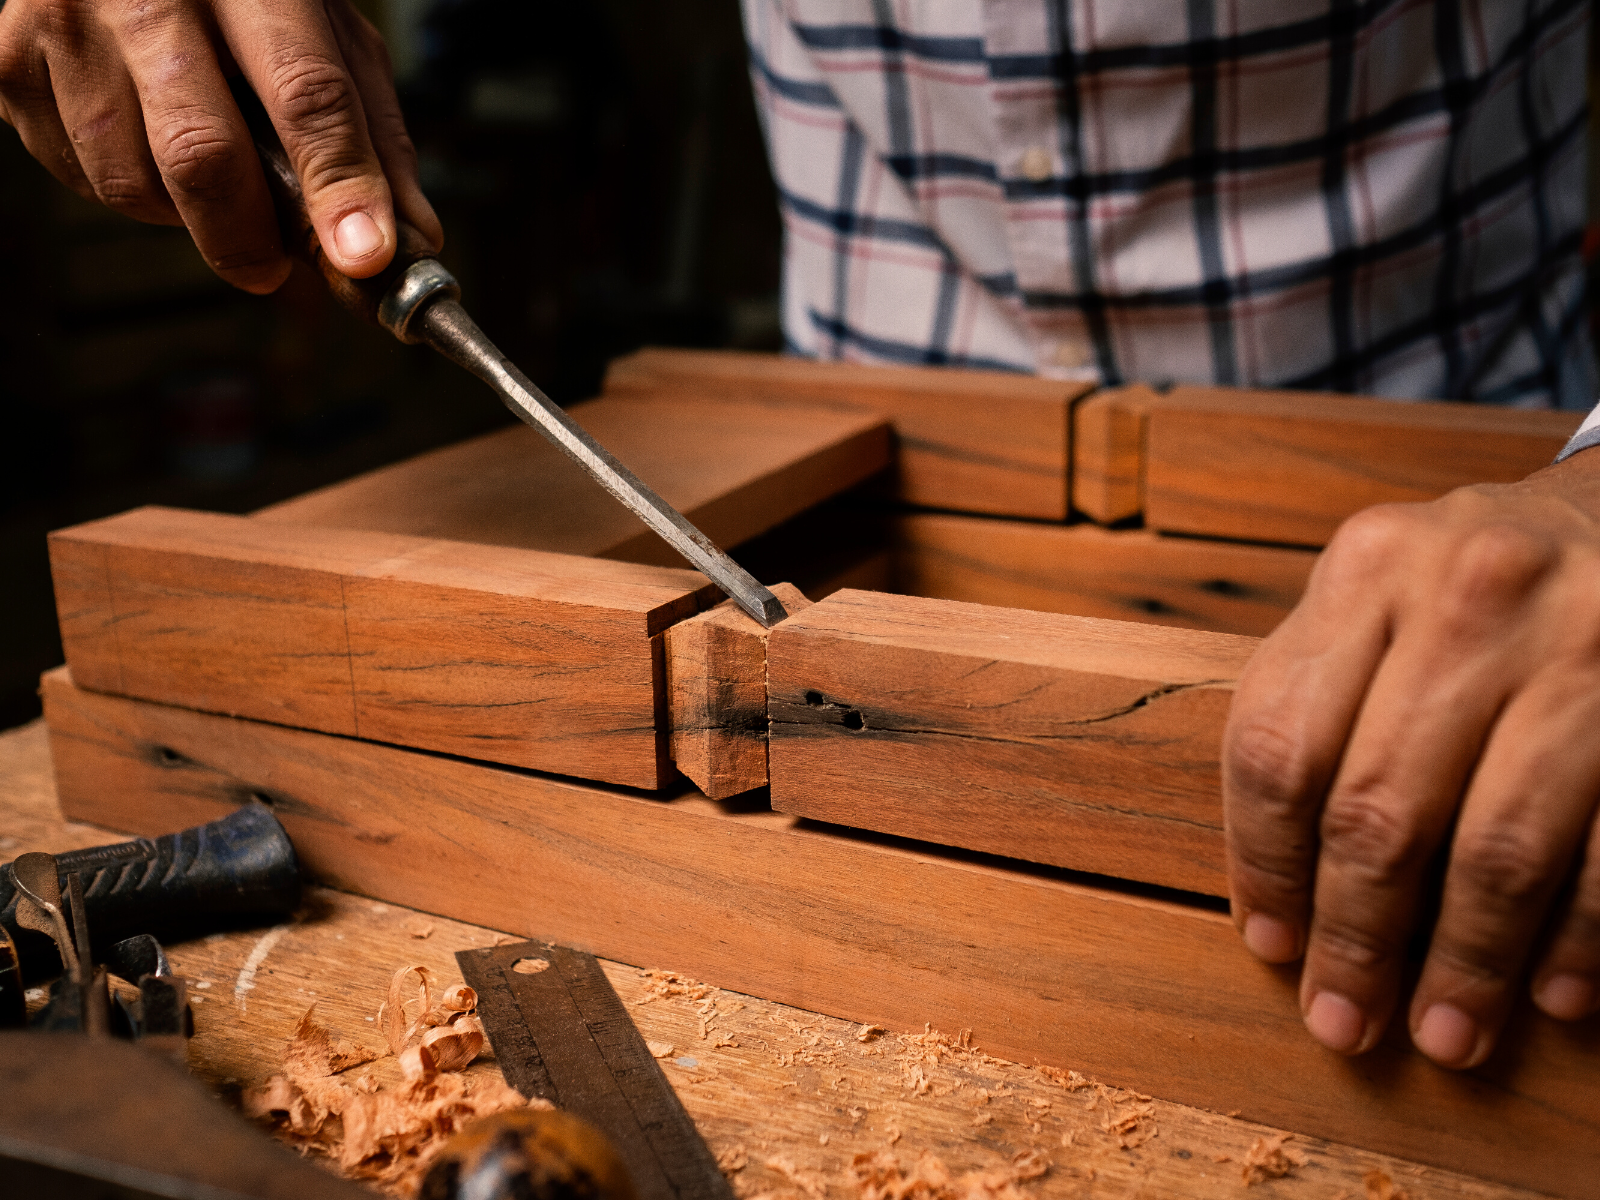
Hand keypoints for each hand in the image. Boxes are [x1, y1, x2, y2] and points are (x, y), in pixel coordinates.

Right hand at [0, 0, 441, 291]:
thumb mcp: (321, 28)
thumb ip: (368, 133)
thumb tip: (411, 240)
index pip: (305, 94)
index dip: (339, 187)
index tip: (363, 260)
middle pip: (203, 155)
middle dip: (252, 240)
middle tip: (276, 267)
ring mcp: (64, 23)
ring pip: (135, 183)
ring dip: (186, 215)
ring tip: (207, 164)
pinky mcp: (8, 61)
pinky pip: (78, 175)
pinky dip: (127, 187)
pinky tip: (142, 134)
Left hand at [1223, 449, 1599, 1067]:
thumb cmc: (1466, 588)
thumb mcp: (1373, 598)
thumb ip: (1314, 706)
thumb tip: (1277, 901)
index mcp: (1368, 570)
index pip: (1279, 745)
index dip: (1264, 865)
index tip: (1271, 948)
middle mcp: (1469, 596)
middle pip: (1378, 807)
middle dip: (1356, 938)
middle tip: (1344, 1022)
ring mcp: (1580, 645)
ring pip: (1496, 846)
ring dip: (1465, 963)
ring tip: (1445, 1037)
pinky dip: (1578, 938)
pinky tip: (1555, 996)